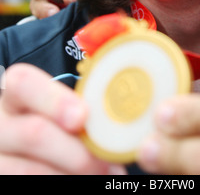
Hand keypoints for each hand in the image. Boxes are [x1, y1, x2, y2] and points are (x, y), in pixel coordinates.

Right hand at [0, 64, 125, 174]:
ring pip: (30, 170)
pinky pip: (28, 184)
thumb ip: (78, 108)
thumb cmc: (53, 123)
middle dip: (76, 152)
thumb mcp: (57, 108)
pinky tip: (83, 182)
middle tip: (107, 162)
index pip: (24, 83)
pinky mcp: (1, 177)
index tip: (82, 117)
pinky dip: (63, 183)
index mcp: (15, 93)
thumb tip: (120, 123)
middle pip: (33, 133)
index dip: (54, 100)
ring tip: (102, 175)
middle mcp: (0, 123)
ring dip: (72, 175)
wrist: (30, 151)